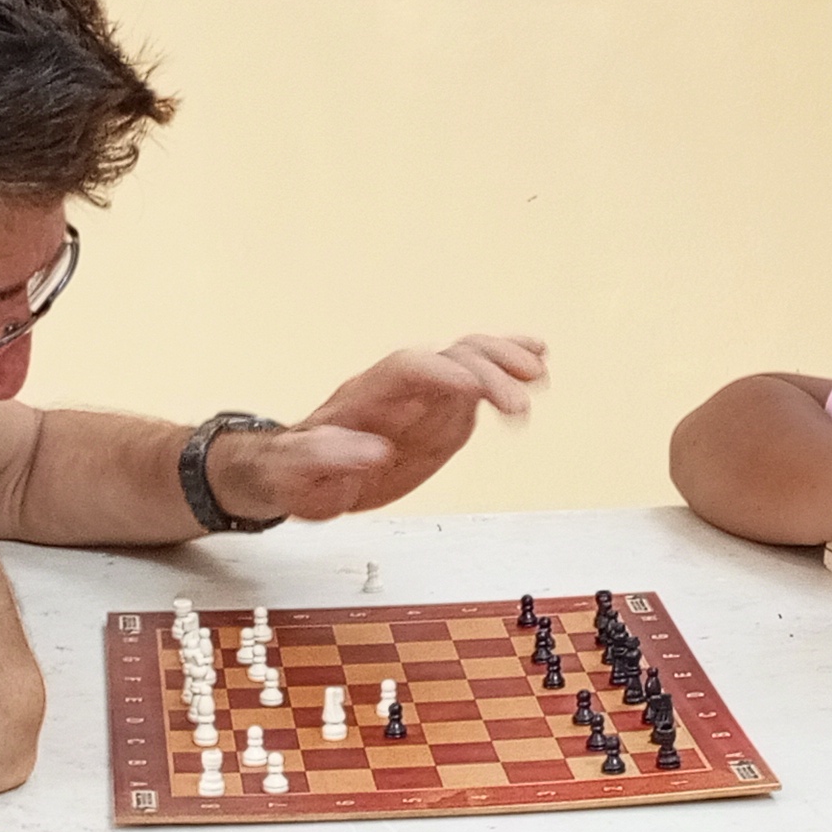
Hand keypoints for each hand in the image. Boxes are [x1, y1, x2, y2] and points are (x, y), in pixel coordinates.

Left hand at [214, 334, 549, 521]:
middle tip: (519, 404)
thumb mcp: (296, 472)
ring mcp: (425, 396)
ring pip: (470, 360)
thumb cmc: (293, 470)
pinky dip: (508, 369)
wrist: (293, 470)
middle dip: (488, 371)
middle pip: (449, 358)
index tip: (474, 390)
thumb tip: (372, 450)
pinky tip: (537, 363)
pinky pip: (478, 382)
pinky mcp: (440, 413)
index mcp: (365, 396)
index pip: (410, 370)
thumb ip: (327, 458)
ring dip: (506, 362)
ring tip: (538, 375)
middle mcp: (401, 387)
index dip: (445, 374)